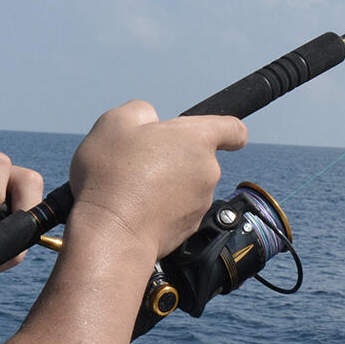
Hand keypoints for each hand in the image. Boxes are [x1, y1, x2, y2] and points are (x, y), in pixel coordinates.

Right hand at [68, 101, 248, 258]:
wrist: (112, 233)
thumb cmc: (113, 175)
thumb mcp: (115, 121)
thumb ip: (140, 111)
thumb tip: (149, 119)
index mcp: (197, 139)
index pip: (233, 130)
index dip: (230, 132)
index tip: (228, 137)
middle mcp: (208, 171)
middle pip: (198, 158)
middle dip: (173, 157)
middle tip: (139, 160)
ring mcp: (201, 203)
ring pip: (187, 185)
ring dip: (166, 183)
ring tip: (131, 186)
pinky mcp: (189, 228)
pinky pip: (178, 210)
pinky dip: (162, 207)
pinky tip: (135, 207)